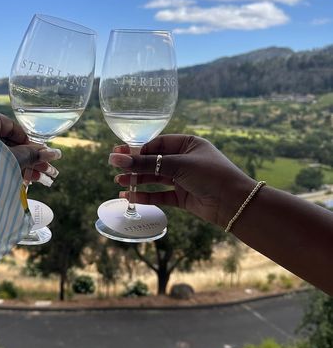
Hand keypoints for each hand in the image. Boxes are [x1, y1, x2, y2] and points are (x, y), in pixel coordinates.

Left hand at [0, 111, 60, 182]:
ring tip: (33, 180)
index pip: (10, 126)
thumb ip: (32, 155)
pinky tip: (17, 182)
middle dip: (25, 158)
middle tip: (41, 171)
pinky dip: (0, 169)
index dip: (28, 142)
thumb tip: (54, 154)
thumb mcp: (12, 159)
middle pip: (4, 142)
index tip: (39, 155)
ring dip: (16, 166)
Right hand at [109, 134, 254, 227]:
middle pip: (154, 161)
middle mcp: (185, 160)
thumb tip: (117, 159)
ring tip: (118, 181)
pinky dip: (146, 196)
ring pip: (155, 179)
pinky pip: (160, 195)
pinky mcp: (183, 198)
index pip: (157, 144)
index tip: (120, 155)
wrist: (235, 203)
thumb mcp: (177, 165)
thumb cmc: (211, 175)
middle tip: (113, 166)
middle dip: (135, 165)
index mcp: (188, 144)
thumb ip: (146, 164)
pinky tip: (130, 196)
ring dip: (137, 180)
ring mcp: (184, 179)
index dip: (138, 150)